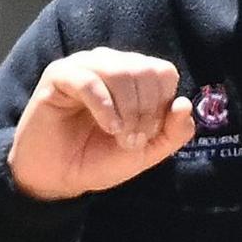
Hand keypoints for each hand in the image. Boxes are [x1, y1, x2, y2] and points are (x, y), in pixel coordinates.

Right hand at [6, 49, 195, 199]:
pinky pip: (90, 79)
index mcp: (133, 76)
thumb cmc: (98, 159)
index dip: (162, 104)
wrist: (58, 177)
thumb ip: (173, 133)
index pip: (163, 72)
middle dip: (145, 110)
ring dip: (127, 109)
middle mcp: (110, 64)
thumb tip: (183, 104)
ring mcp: (84, 66)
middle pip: (145, 70)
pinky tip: (108, 127)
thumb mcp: (146, 151)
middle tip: (132, 139)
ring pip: (120, 71)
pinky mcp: (59, 75)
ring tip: (118, 135)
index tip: (148, 134)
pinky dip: (105, 106)